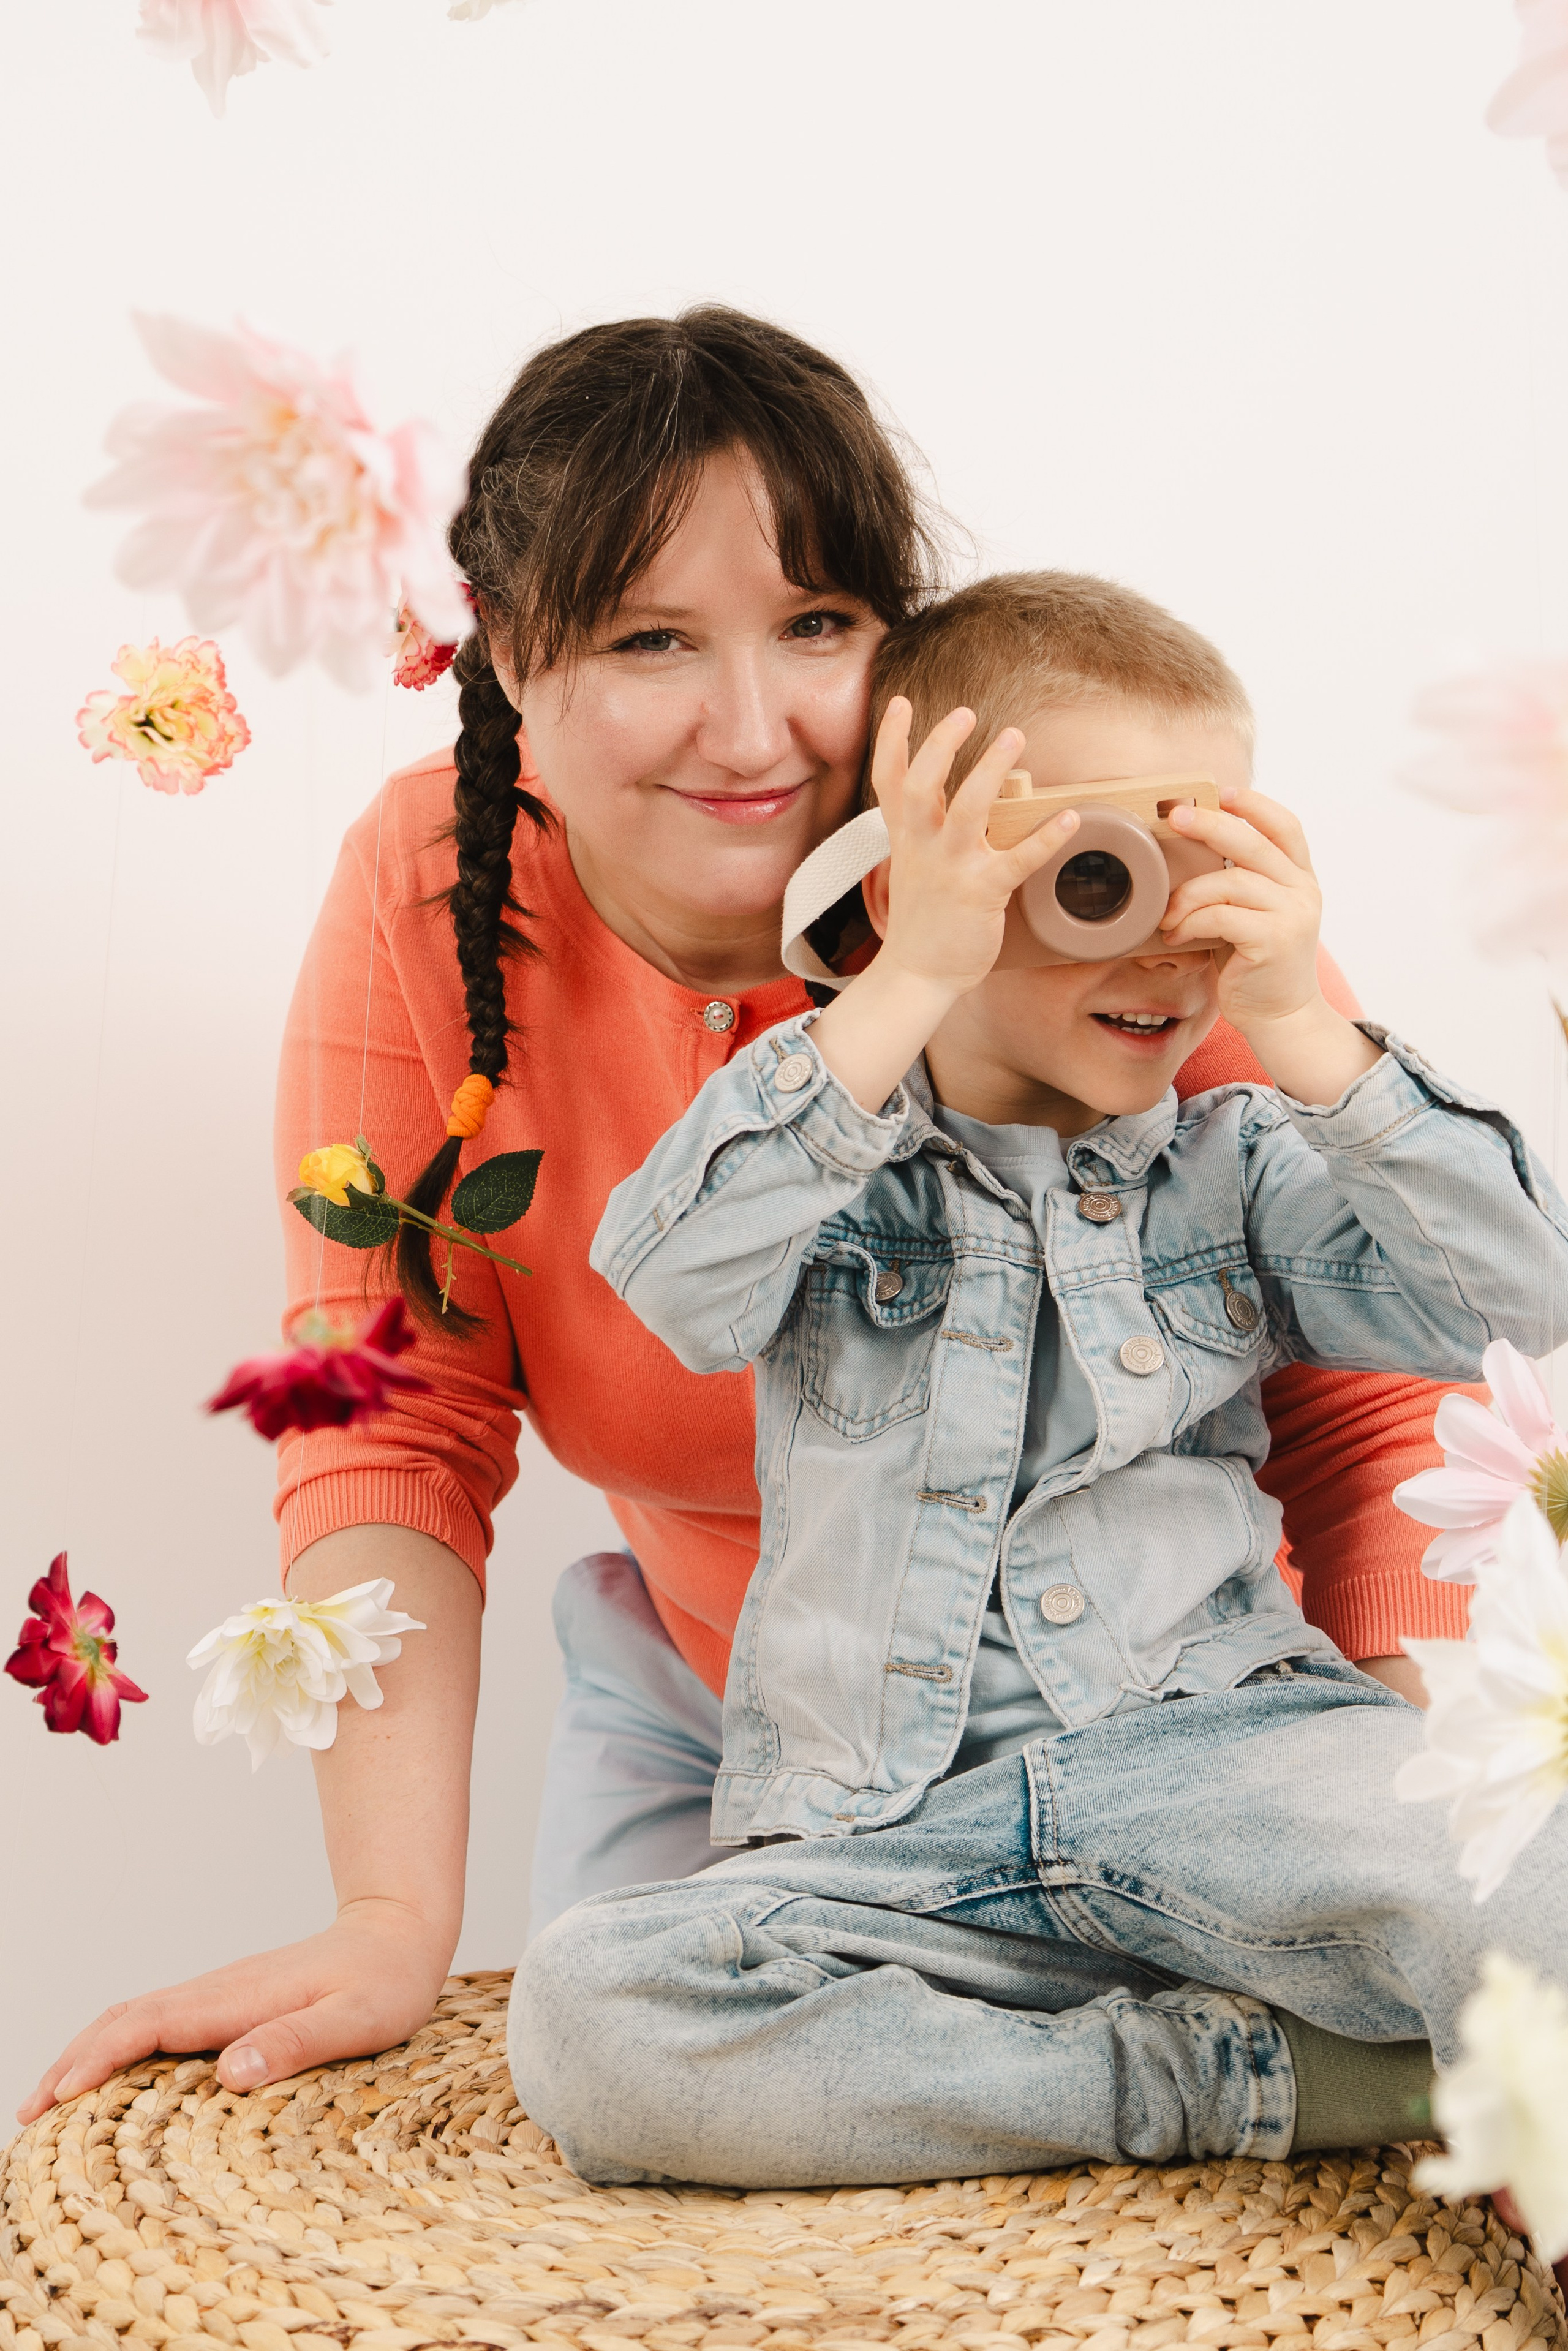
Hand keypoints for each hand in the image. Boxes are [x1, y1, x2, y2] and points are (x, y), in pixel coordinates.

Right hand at [17, 1899, 450, 2122]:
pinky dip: (118, 2045)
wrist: (400, 1932)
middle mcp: (220, 1991)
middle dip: (72, 2061)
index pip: (150, 2026)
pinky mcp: (229, 2001)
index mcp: (240, 1999)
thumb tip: (231, 2073)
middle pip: (125, 2019)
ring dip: (87, 2052)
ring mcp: (221, 1993)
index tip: (58, 2097)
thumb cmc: (386, 1981)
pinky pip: (158, 2021)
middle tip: (29, 2114)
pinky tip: (110, 2077)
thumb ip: (296, 2042)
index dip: (99, 2060)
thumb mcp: (357, 2020)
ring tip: (48, 2102)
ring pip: (135, 2016)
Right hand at [871, 698, 1077, 995]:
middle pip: (921, 784)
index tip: (899, 702)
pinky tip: (1070, 818)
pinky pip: (1018, 861)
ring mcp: (952, 869)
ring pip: (967, 810)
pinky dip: (1046, 839)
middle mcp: (924, 846)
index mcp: (907, 837)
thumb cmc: (924, 919)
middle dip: (940, 744)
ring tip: (1012, 736)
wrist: (917, 973)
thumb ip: (924, 830)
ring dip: (990, 771)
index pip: (888, 780)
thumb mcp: (913, 865)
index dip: (891, 738)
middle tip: (965, 712)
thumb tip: (944, 798)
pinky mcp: (982, 893)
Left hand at [1161, 786, 1379, 1105]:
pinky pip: (1222, 916)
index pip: (1286, 826)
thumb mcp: (1254, 914)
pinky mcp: (1274, 941)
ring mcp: (1292, 915)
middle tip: (1173, 818)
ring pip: (1230, 881)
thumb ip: (1241, 882)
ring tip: (1168, 916)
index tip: (1221, 792)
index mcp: (1299, 878)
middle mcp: (1303, 891)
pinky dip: (1191, 922)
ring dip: (1188, 895)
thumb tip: (1195, 846)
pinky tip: (1177, 936)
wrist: (1281, 1017)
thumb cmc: (1255, 964)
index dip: (1254, 804)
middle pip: (1253, 841)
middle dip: (1209, 824)